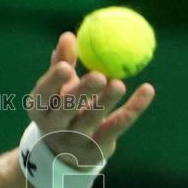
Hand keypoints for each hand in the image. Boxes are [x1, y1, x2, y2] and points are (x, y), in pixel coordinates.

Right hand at [26, 32, 155, 166]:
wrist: (65, 152)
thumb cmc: (61, 108)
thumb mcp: (58, 88)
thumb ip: (62, 62)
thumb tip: (68, 35)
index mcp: (40, 108)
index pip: (43, 94)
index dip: (53, 81)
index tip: (66, 67)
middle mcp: (54, 126)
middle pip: (67, 108)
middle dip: (82, 92)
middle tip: (98, 76)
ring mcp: (75, 140)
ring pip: (93, 119)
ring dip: (106, 101)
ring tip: (118, 84)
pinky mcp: (97, 149)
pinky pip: (117, 127)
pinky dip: (133, 108)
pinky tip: (147, 91)